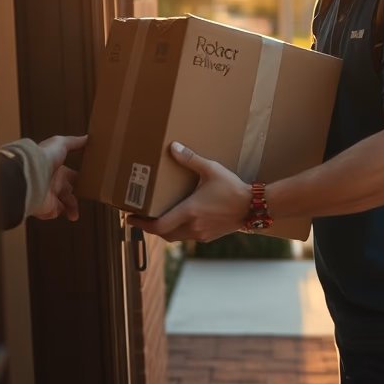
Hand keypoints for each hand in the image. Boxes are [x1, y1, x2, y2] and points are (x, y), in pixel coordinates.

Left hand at [32, 135, 87, 220]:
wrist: (32, 175)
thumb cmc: (44, 158)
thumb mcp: (61, 144)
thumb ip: (74, 142)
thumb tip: (87, 138)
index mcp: (57, 169)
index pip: (70, 175)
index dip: (79, 178)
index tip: (88, 180)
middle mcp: (52, 183)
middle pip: (68, 191)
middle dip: (76, 195)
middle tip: (86, 197)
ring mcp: (49, 196)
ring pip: (64, 205)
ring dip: (71, 209)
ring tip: (75, 214)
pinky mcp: (47, 208)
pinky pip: (55, 213)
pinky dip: (62, 213)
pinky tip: (69, 213)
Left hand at [127, 141, 250, 241]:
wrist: (254, 206)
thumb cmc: (232, 188)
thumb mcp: (211, 170)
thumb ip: (190, 159)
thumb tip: (173, 147)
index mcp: (190, 211)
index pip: (159, 226)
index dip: (142, 224)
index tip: (130, 218)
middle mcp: (193, 226)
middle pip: (164, 234)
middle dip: (151, 228)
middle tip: (141, 218)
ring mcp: (201, 234)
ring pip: (175, 237)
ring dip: (165, 230)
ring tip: (158, 217)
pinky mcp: (209, 236)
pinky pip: (187, 236)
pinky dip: (179, 230)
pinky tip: (180, 219)